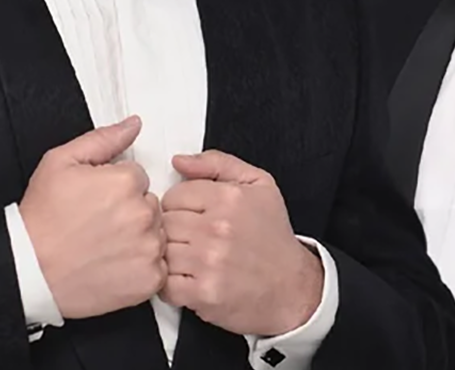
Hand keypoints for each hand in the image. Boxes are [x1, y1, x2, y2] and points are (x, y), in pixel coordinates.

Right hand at [19, 115, 166, 319]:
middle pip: (149, 203)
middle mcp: (142, 214)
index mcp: (125, 182)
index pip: (137, 175)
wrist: (32, 270)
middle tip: (98, 224)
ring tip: (105, 246)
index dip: (115, 187)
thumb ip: (103, 139)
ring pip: (155, 234)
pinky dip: (141, 268)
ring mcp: (148, 249)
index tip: (96, 201)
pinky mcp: (149, 280)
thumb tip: (133, 125)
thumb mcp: (61, 162)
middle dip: (129, 211)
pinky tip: (114, 265)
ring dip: (138, 238)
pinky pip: (158, 266)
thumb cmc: (43, 220)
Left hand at [160, 150, 322, 336]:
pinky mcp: (204, 293)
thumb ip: (216, 163)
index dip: (180, 206)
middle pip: (165, 223)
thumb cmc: (273, 238)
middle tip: (191, 239)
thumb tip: (179, 161)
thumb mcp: (257, 184)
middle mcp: (217, 228)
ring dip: (171, 257)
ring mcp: (209, 262)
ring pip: (162, 251)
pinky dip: (171, 285)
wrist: (292, 287)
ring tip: (189, 259)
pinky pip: (166, 284)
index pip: (174, 194)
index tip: (192, 217)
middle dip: (174, 231)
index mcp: (228, 198)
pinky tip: (188, 279)